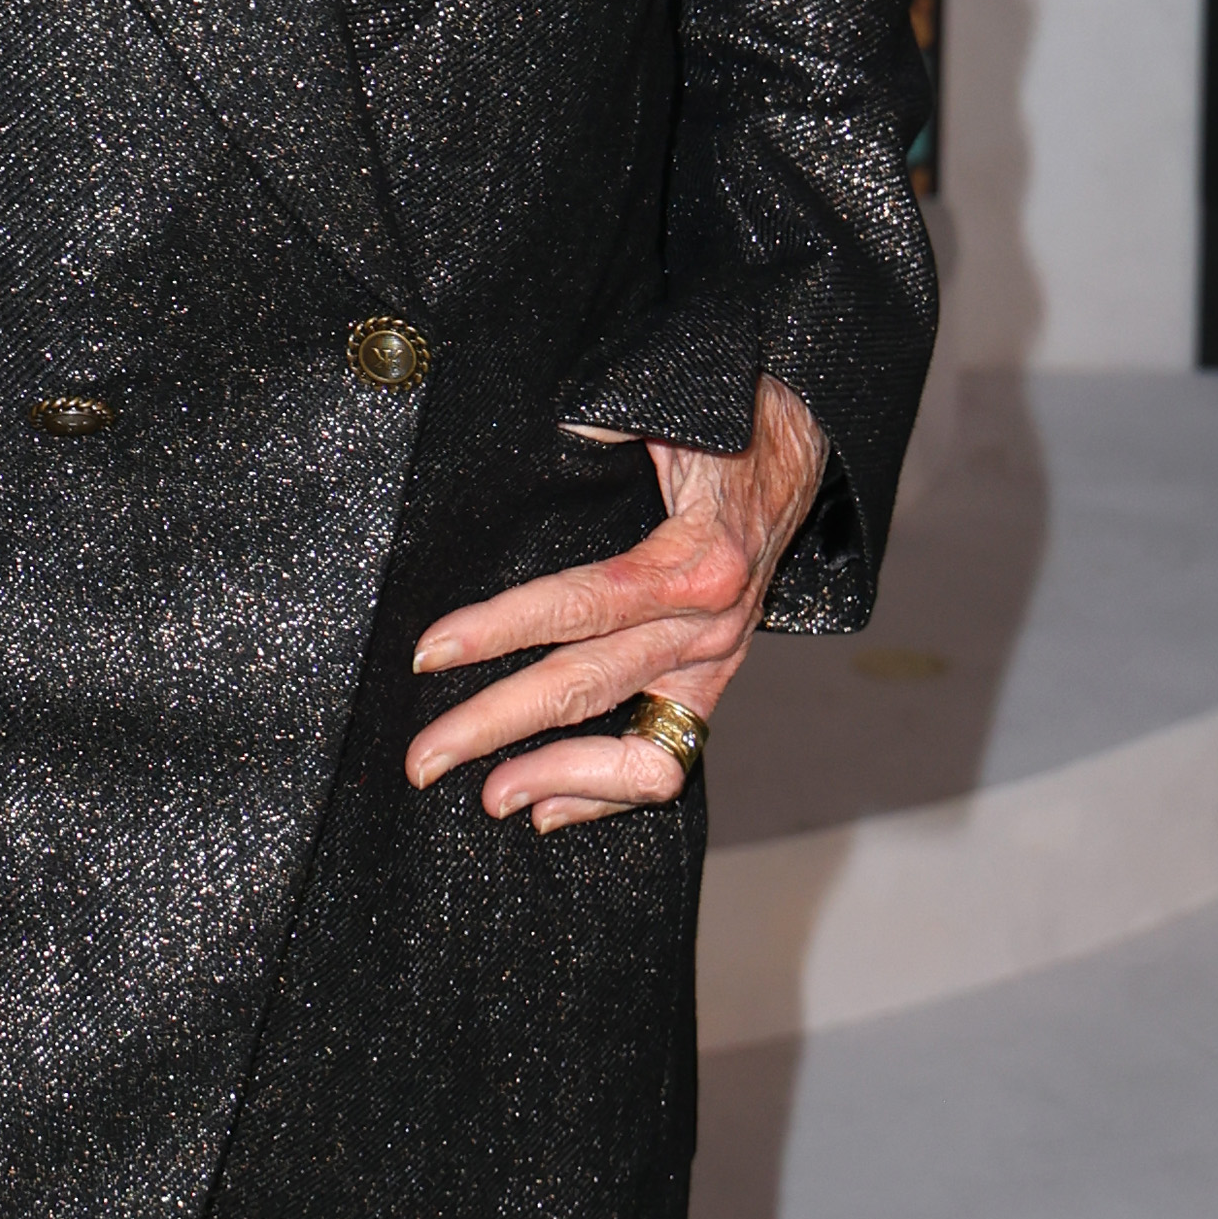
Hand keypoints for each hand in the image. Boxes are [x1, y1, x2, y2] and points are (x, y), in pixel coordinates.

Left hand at [405, 376, 829, 832]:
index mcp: (695, 560)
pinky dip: (606, 791)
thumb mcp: (661, 410)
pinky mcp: (712, 684)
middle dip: (495, 725)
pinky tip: (547, 808)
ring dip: (556, 778)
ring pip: (638, 751)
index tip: (430, 651)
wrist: (795, 446)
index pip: (581, 605)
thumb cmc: (718, 425)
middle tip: (422, 757)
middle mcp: (708, 625)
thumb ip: (596, 435)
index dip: (500, 630)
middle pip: (588, 688)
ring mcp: (714, 662)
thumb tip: (534, 449)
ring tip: (488, 797)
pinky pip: (666, 759)